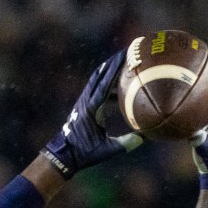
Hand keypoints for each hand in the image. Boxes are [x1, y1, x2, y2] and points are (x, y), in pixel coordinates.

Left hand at [41, 51, 141, 179]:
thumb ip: (124, 144)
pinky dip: (105, 81)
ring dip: (108, 69)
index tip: (125, 56)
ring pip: (96, 79)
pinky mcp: (83, 105)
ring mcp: (83, 101)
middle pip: (100, 74)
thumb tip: (144, 137)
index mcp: (92, 108)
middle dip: (113, 62)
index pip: (104, 83)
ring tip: (122, 61)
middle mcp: (86, 100)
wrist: (64, 155)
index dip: (115, 68)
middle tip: (126, 52)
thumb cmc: (84, 153)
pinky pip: (95, 87)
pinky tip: (116, 84)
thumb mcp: (106, 150)